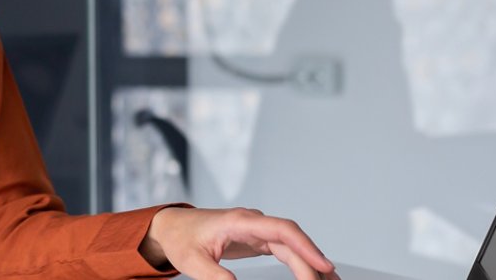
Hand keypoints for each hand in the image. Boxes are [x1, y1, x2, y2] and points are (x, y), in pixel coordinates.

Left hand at [139, 206, 339, 279]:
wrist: (172, 227)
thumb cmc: (181, 239)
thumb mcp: (192, 261)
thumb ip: (214, 274)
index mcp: (240, 221)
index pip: (281, 230)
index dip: (305, 246)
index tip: (324, 265)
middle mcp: (252, 222)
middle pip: (291, 241)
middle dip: (312, 263)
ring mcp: (256, 229)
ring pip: (291, 245)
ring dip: (311, 262)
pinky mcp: (256, 239)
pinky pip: (285, 250)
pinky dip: (300, 262)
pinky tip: (313, 274)